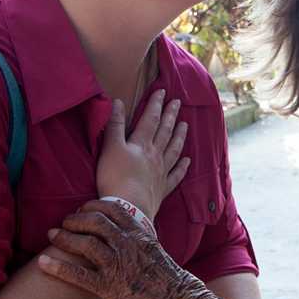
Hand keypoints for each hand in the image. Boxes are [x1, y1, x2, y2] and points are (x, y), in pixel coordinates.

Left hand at [38, 200, 211, 298]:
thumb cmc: (170, 281)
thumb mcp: (156, 251)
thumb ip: (138, 241)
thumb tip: (124, 236)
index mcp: (141, 234)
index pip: (113, 209)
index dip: (93, 206)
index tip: (83, 208)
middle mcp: (128, 245)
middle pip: (95, 222)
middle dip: (74, 220)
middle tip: (64, 223)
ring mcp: (118, 266)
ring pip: (84, 244)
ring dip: (63, 238)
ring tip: (51, 236)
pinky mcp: (109, 288)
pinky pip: (78, 275)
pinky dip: (57, 268)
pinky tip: (42, 263)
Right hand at [97, 90, 189, 220]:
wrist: (128, 207)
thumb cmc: (115, 177)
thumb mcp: (110, 148)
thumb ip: (115, 125)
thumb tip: (118, 101)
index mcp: (141, 144)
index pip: (150, 119)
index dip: (156, 104)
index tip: (163, 91)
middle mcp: (155, 155)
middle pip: (165, 131)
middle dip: (171, 115)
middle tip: (178, 102)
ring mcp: (161, 172)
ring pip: (174, 149)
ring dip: (180, 136)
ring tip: (186, 125)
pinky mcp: (162, 188)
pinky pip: (176, 175)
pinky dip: (183, 167)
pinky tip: (188, 161)